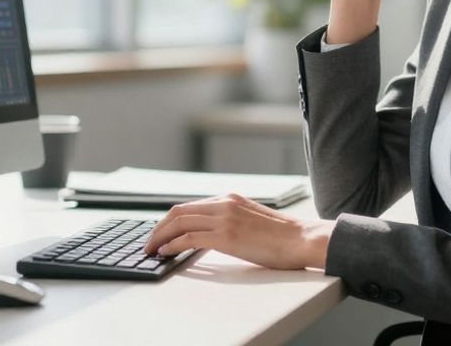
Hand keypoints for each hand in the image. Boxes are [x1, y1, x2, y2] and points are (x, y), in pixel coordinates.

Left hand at [141, 193, 335, 270]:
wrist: (301, 238)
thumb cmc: (280, 235)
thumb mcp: (250, 219)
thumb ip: (229, 219)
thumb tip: (208, 233)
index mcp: (229, 198)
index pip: (189, 206)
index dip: (169, 220)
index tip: (159, 233)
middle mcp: (224, 203)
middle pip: (178, 212)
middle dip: (158, 228)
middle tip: (148, 243)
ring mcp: (224, 218)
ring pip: (179, 223)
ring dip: (160, 237)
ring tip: (151, 250)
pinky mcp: (226, 236)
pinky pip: (189, 238)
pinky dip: (172, 245)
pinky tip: (166, 253)